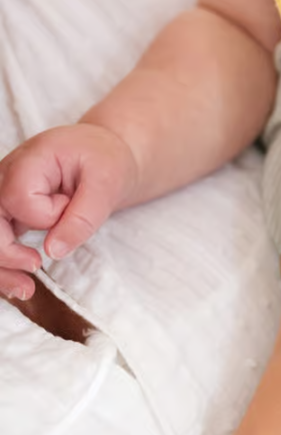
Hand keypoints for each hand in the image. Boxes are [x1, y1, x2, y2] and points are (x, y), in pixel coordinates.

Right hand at [0, 123, 136, 299]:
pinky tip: (20, 284)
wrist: (103, 155)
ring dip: (2, 267)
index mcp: (29, 160)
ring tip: (26, 289)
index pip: (19, 198)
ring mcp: (2, 196)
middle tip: (36, 267)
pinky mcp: (6, 213)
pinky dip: (5, 265)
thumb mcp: (107, 180)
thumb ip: (83, 215)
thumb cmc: (104, 160)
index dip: (46, 214)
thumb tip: (53, 252)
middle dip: (5, 253)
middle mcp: (6, 176)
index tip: (69, 205)